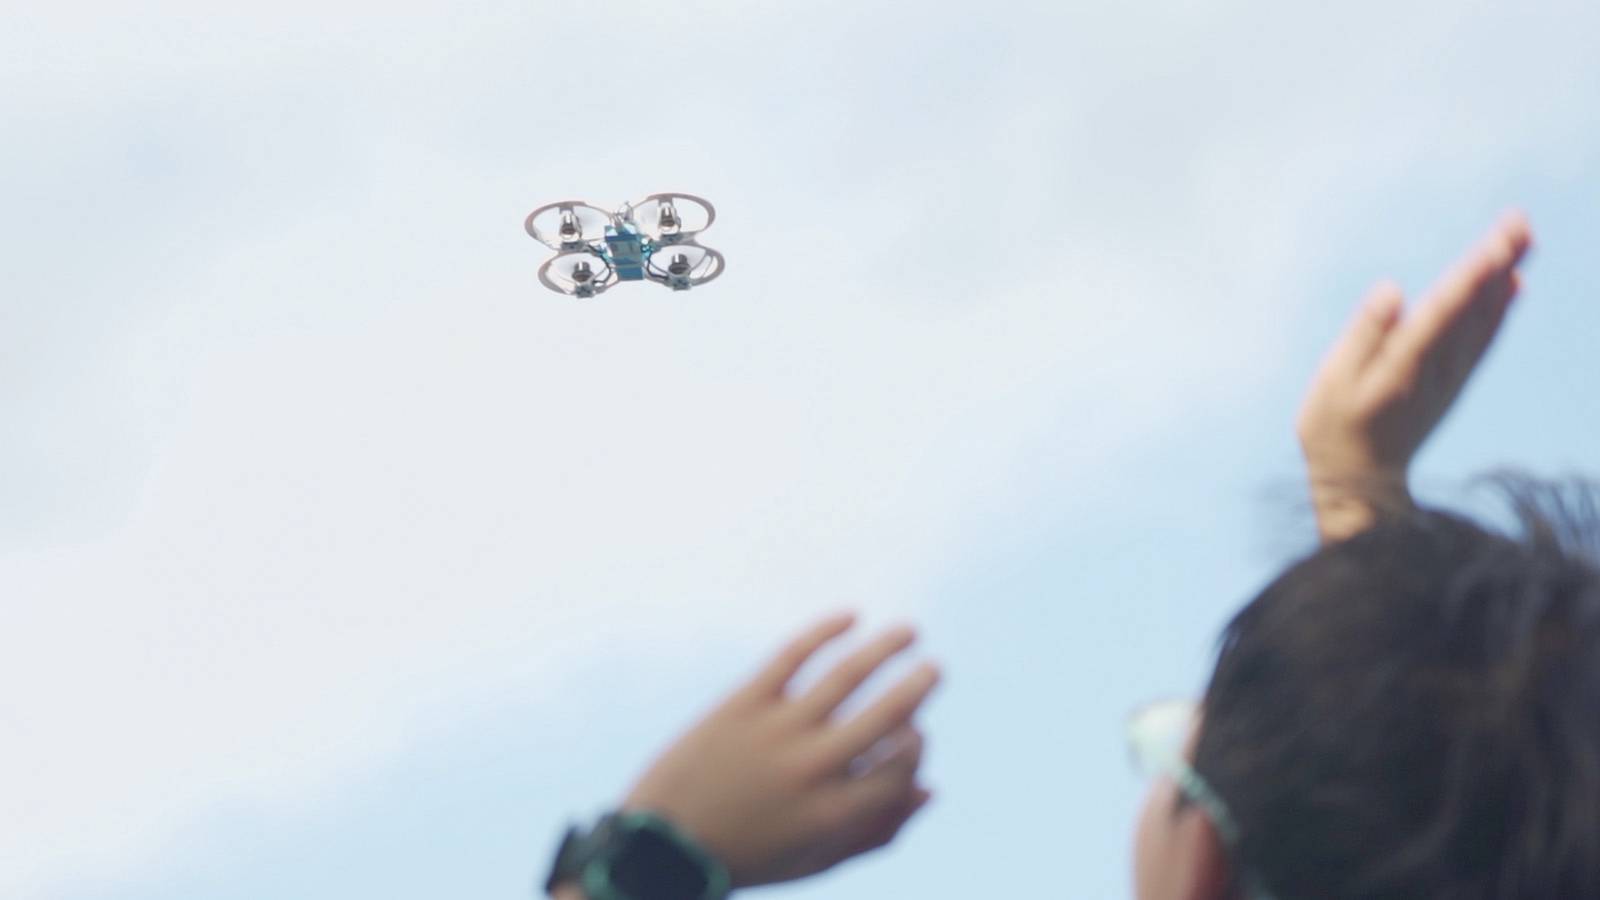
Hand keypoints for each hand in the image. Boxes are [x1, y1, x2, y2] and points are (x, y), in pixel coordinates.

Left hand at [621, 613, 939, 887]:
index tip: (913, 733)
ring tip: (909, 632)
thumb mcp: (816, 861)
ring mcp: (778, 731)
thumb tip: (928, 789)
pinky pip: (792, 654)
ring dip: (887, 648)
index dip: (915, 747)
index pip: (900, 767)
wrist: (664, 842)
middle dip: (919, 687)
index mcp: (834, 812)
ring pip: (847, 676)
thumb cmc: (747, 856)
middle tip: (935, 669)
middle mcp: (812, 768)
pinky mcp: (743, 703)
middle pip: (886, 716)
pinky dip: (825, 630)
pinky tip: (851, 616)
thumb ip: (877, 832)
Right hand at [1295, 210, 1532, 541]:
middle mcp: (1437, 369)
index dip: (1474, 273)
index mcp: (1405, 364)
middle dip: (1498, 262)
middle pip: (1473, 307)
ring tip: (1523, 238)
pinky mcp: (1451, 384)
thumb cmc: (1334, 430)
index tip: (1501, 239)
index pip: (1446, 310)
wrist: (1362, 487)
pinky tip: (1513, 286)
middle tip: (1521, 220)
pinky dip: (1500, 310)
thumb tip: (1393, 290)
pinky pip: (1483, 339)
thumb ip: (1364, 334)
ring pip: (1484, 320)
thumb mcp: (1331, 383)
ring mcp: (1450, 377)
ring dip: (1504, 277)